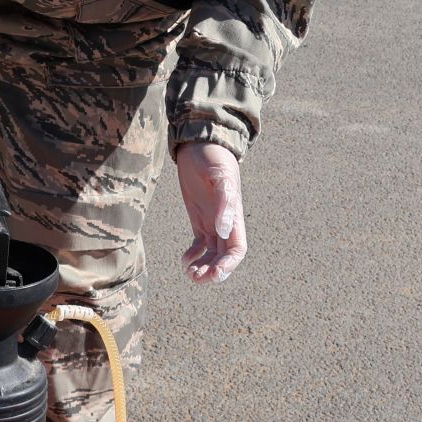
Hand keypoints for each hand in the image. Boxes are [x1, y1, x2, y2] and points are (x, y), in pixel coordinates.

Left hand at [175, 142, 246, 283]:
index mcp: (234, 215)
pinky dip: (194, 256)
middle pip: (225, 257)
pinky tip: (184, 259)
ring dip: (203, 268)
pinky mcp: (199, 218)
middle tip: (196, 278)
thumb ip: (224, 202)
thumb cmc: (212, 157)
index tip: (213, 272)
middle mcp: (225, 222)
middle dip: (214, 272)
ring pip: (212, 254)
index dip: (228, 265)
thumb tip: (224, 231)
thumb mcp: (219, 176)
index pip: (238, 249)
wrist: (199, 143)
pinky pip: (200, 245)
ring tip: (189, 273)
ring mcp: (212, 221)